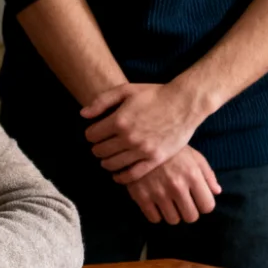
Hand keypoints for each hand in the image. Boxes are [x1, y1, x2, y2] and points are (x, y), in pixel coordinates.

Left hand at [82, 81, 208, 183]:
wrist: (184, 103)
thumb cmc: (154, 94)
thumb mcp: (125, 90)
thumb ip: (101, 101)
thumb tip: (83, 114)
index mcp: (119, 120)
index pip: (91, 135)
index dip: (91, 134)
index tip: (95, 133)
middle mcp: (129, 137)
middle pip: (100, 151)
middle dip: (97, 148)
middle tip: (101, 146)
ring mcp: (143, 150)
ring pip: (112, 164)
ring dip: (106, 162)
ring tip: (108, 159)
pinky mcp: (155, 159)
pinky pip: (132, 175)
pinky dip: (121, 177)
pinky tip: (117, 175)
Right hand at [124, 146, 221, 224]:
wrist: (140, 143)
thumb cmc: (172, 151)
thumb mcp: (194, 156)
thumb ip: (208, 174)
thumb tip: (217, 192)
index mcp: (192, 175)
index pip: (207, 206)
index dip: (203, 204)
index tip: (197, 199)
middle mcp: (177, 186)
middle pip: (191, 217)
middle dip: (189, 211)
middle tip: (182, 203)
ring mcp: (158, 192)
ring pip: (173, 220)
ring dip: (173, 213)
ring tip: (169, 202)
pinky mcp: (140, 195)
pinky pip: (154, 218)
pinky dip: (156, 213)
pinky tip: (155, 203)